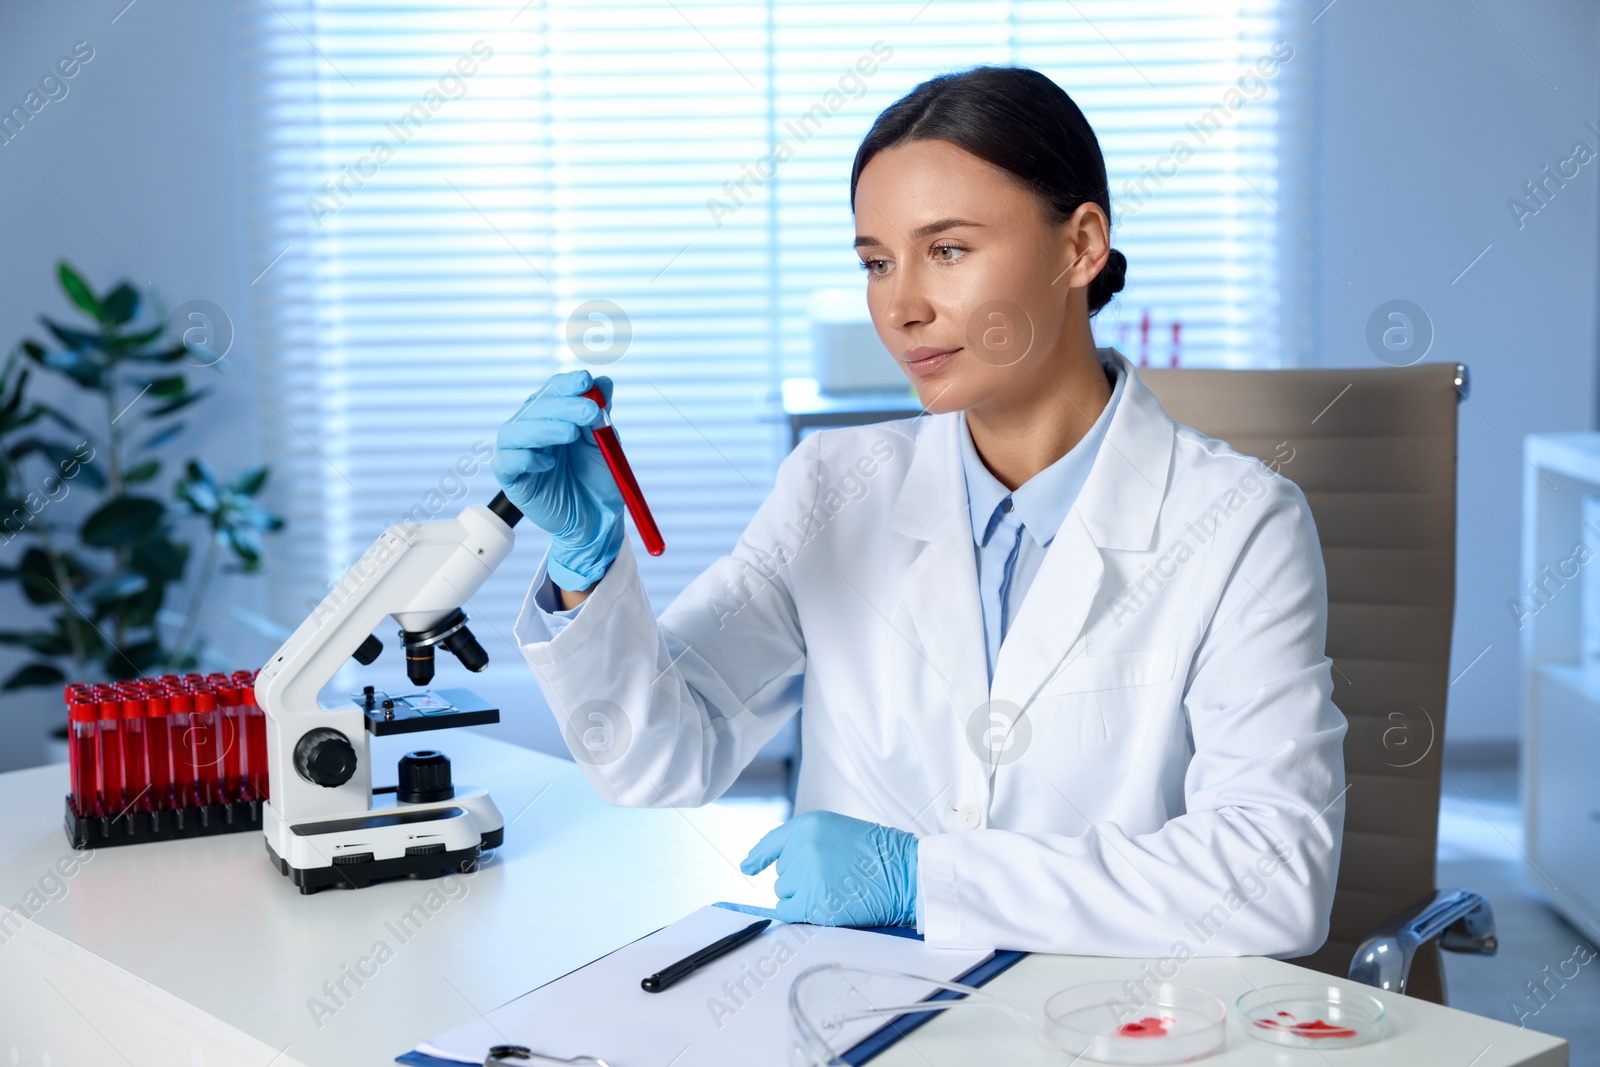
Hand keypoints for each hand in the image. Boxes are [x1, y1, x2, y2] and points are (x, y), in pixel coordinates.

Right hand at [491, 369, 624, 589]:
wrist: (597, 519)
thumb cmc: (598, 480)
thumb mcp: (605, 444)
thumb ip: (600, 415)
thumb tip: (602, 382)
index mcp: (553, 416)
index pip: (553, 390)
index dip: (567, 384)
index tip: (585, 381)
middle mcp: (532, 429)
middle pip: (535, 407)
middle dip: (564, 406)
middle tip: (590, 412)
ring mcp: (518, 452)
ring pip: (515, 430)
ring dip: (544, 428)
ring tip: (571, 434)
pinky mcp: (511, 478)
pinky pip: (506, 462)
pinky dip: (526, 458)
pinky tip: (548, 464)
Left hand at [739, 810, 918, 926]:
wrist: (906, 872)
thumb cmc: (879, 854)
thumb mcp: (839, 831)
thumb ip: (807, 842)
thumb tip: (768, 864)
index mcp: (810, 825)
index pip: (773, 842)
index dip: (759, 856)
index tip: (748, 867)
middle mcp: (804, 846)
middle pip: (781, 872)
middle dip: (800, 878)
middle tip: (833, 877)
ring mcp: (808, 875)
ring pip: (784, 893)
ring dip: (802, 896)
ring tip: (835, 889)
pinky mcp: (814, 902)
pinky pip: (788, 912)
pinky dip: (798, 913)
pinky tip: (821, 907)